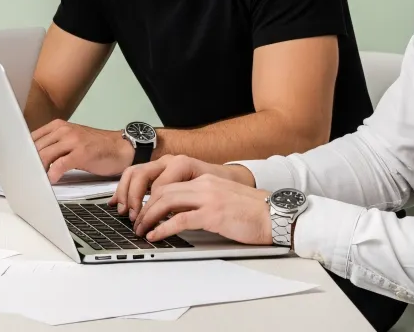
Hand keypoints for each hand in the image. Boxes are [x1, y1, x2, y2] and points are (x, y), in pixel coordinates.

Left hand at [31, 119, 133, 181]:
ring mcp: (73, 141)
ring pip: (45, 155)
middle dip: (28, 162)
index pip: (31, 138)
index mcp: (58, 126)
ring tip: (34, 179)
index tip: (15, 163)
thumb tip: (33, 158)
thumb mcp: (71, 140)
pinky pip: (60, 164)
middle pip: (36, 147)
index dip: (21, 152)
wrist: (120, 147)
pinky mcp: (82, 153)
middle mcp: (63, 130)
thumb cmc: (95, 146)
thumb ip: (53, 145)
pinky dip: (53, 174)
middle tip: (22, 175)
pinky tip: (51, 180)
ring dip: (38, 169)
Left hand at [111, 155, 253, 221]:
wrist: (277, 215)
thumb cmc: (253, 211)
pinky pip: (180, 219)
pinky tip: (156, 235)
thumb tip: (180, 212)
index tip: (141, 209)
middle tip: (136, 221)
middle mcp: (204, 184)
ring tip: (141, 229)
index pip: (167, 183)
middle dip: (144, 207)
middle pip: (162, 191)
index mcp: (205, 179)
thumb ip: (202, 199)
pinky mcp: (213, 214)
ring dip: (149, 217)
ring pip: (166, 202)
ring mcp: (208, 198)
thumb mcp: (223, 198)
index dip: (149, 196)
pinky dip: (163, 228)